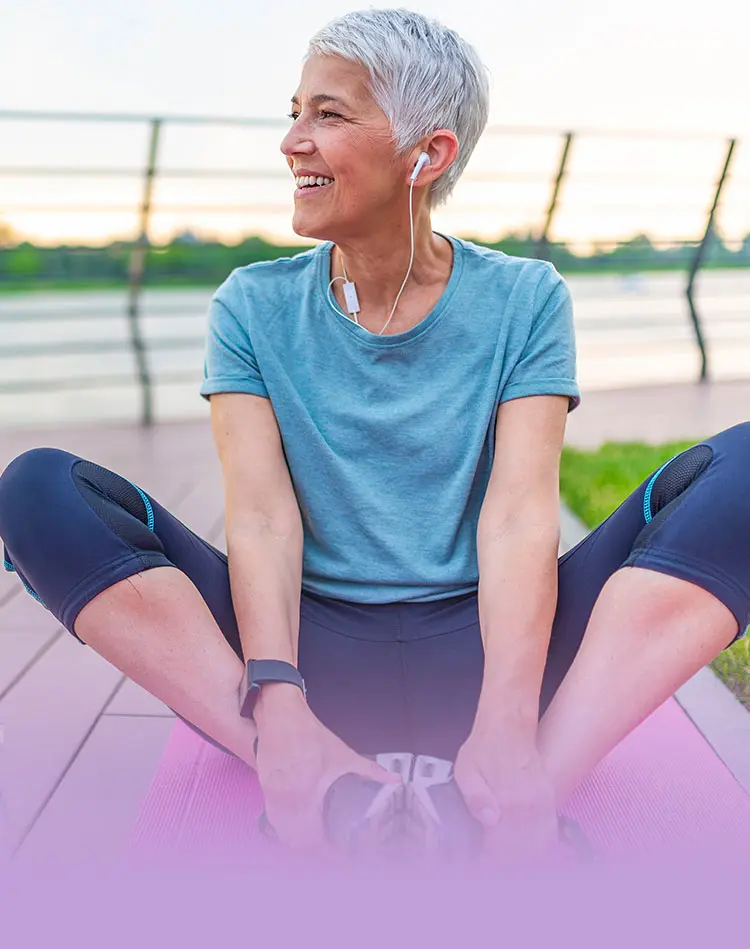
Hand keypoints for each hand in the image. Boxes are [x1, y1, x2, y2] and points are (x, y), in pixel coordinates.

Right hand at [252, 684, 399, 853]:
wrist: (281, 718)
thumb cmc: (310, 735)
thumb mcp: (343, 754)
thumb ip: (369, 771)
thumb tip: (394, 780)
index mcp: (307, 792)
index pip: (313, 837)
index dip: (326, 851)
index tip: (339, 853)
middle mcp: (287, 799)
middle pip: (297, 842)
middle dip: (314, 850)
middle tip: (330, 849)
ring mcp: (273, 796)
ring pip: (283, 834)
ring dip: (298, 841)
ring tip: (316, 840)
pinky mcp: (265, 791)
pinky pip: (274, 820)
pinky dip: (285, 828)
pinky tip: (297, 826)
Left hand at [453, 721, 559, 860]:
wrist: (509, 724)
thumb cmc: (483, 747)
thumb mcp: (466, 769)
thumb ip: (475, 797)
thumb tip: (490, 821)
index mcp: (506, 802)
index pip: (502, 850)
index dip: (489, 865)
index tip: (478, 867)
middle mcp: (527, 806)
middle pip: (521, 855)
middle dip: (505, 867)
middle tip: (489, 867)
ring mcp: (541, 803)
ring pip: (538, 847)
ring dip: (523, 860)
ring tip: (507, 863)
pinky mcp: (548, 798)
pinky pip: (550, 832)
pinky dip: (541, 848)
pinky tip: (529, 853)